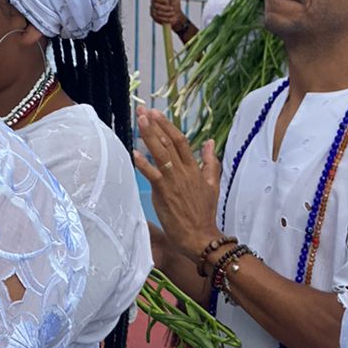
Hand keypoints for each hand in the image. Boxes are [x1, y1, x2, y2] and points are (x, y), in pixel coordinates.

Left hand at [134, 109, 221, 263]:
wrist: (201, 236)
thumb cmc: (204, 213)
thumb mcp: (212, 185)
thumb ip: (210, 162)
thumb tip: (210, 142)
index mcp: (195, 169)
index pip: (181, 141)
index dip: (168, 126)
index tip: (156, 113)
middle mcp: (184, 172)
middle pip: (169, 142)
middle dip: (154, 125)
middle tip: (142, 110)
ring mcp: (174, 181)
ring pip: (161, 153)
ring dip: (149, 136)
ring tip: (139, 121)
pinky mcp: (164, 193)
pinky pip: (153, 175)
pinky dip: (143, 163)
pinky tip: (134, 152)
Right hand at [150, 0, 187, 31]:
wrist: (176, 16)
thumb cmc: (175, 5)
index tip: (167, 1)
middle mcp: (153, 2)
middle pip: (156, 6)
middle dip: (166, 8)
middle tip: (172, 9)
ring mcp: (152, 10)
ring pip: (158, 13)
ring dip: (168, 14)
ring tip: (173, 13)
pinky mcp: (154, 17)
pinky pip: (158, 19)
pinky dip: (166, 19)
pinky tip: (170, 18)